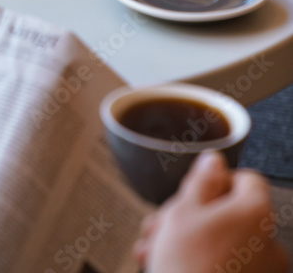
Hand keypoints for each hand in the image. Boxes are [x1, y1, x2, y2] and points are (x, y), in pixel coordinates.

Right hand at [134, 152, 288, 272]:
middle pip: (229, 212)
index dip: (214, 182)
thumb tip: (214, 160)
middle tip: (159, 224)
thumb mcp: (183, 211)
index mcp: (256, 212)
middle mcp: (269, 242)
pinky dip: (199, 261)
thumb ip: (202, 180)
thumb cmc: (186, 265)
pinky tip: (164, 263)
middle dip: (189, 214)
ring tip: (152, 248)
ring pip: (221, 240)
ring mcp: (263, 271)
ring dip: (186, 239)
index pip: (246, 180)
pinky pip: (225, 265)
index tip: (190, 194)